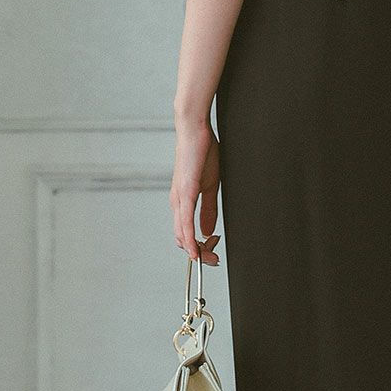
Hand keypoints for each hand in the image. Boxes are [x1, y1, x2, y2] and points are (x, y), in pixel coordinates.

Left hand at [171, 117, 220, 264]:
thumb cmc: (203, 154)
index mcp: (182, 201)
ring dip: (195, 249)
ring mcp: (179, 198)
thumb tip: (206, 231)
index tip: (213, 252)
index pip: (185, 233)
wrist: (195, 131)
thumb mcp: (209, 186)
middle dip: (198, 253)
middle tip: (213, 260)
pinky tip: (195, 249)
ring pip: (182, 234)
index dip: (197, 246)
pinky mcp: (185, 192)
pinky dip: (190, 238)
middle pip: (181, 239)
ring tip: (209, 257)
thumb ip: (208, 209)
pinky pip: (185, 221)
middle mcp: (176, 202)